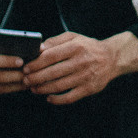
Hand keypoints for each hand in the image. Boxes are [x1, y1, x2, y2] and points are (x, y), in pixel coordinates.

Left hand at [23, 31, 137, 105]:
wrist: (112, 58)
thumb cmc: (88, 47)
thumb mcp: (74, 37)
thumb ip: (55, 41)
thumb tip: (38, 49)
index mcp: (76, 47)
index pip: (50, 56)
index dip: (35, 64)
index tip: (25, 68)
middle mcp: (81, 61)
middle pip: (52, 73)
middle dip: (35, 78)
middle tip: (25, 80)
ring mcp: (86, 76)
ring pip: (59, 86)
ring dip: (43, 89)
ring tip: (34, 88)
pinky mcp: (89, 89)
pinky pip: (69, 97)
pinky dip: (57, 100)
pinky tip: (48, 98)